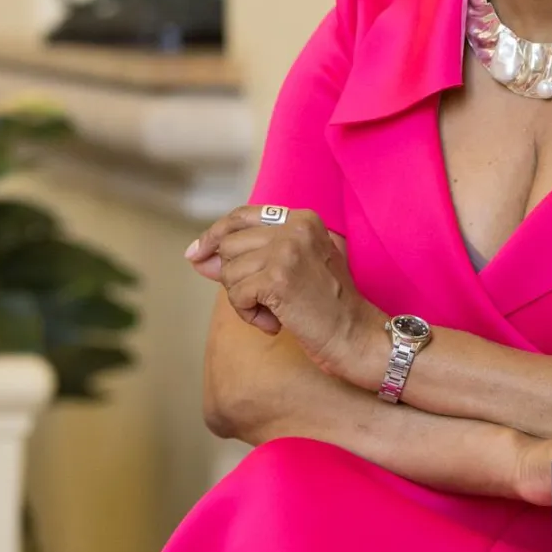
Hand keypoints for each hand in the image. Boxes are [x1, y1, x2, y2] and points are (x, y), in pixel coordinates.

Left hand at [184, 205, 382, 375]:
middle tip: (264, 300)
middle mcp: (295, 228)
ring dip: (244, 300)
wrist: (355, 335)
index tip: (196, 253)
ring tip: (274, 313)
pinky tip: (274, 323)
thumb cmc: (326, 307)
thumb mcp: (289, 270)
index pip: (242, 216)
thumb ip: (247, 259)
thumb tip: (198, 257)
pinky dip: (249, 315)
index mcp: (302, 219)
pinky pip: (236, 295)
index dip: (215, 234)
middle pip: (230, 245)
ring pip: (228, 271)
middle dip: (236, 277)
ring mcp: (286, 251)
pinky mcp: (278, 278)